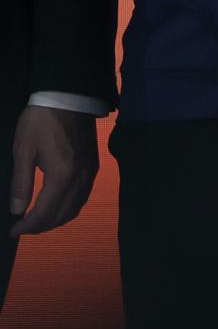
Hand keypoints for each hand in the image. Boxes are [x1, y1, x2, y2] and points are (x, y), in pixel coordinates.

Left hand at [9, 106, 99, 236]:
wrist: (69, 97)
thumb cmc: (41, 121)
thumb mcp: (23, 150)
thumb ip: (21, 183)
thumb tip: (17, 210)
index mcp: (62, 175)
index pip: (45, 212)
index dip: (28, 226)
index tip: (13, 230)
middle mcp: (81, 178)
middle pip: (63, 214)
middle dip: (42, 226)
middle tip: (22, 228)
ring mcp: (90, 172)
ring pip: (76, 207)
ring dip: (56, 219)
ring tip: (37, 219)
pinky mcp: (93, 166)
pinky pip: (83, 196)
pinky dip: (69, 207)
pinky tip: (56, 204)